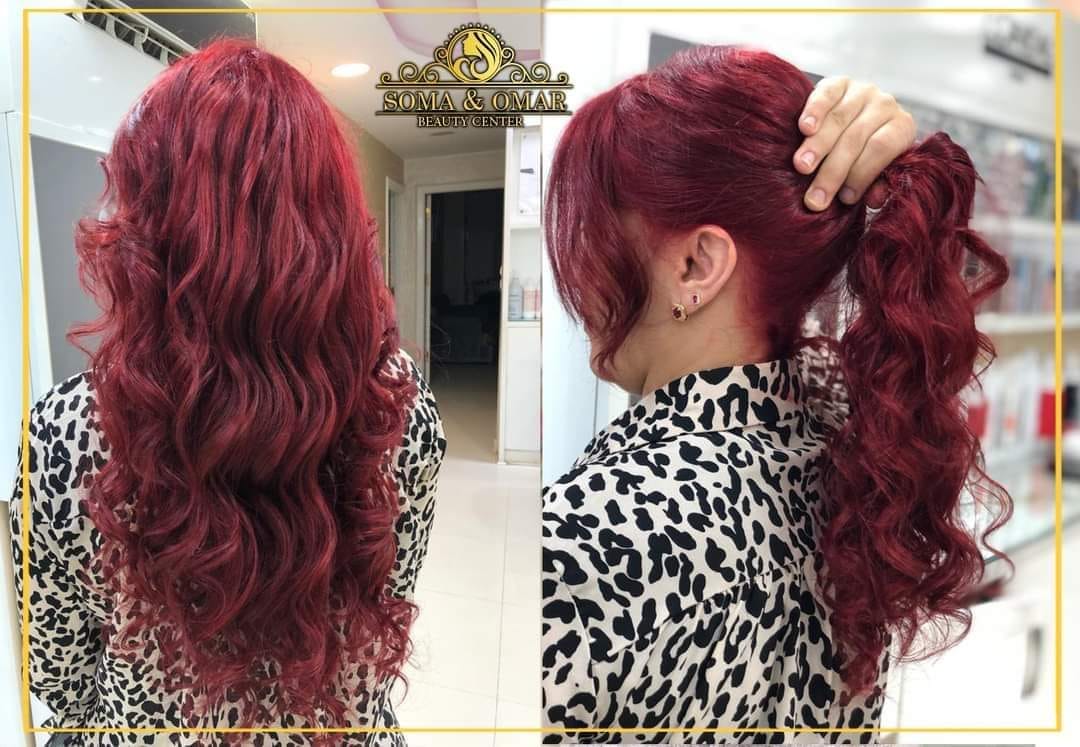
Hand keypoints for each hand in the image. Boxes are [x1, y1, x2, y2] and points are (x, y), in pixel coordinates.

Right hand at [793, 76, 916, 211]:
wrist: (852, 119)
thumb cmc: (864, 154)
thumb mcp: (876, 170)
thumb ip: (876, 184)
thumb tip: (874, 200)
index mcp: (901, 127)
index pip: (881, 149)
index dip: (862, 174)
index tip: (844, 199)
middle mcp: (885, 105)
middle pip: (856, 138)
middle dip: (833, 170)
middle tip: (814, 197)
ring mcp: (862, 91)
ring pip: (838, 119)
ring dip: (817, 145)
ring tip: (802, 167)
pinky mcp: (838, 82)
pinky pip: (826, 95)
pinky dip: (814, 111)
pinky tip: (804, 128)